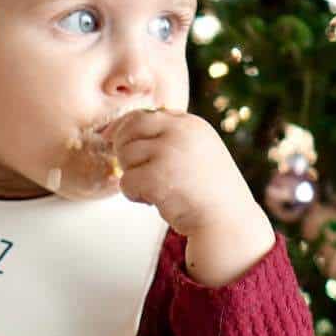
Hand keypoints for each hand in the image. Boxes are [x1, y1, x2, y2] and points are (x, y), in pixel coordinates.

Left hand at [103, 108, 274, 284]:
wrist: (226, 220)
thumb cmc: (206, 191)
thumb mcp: (194, 151)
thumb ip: (167, 137)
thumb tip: (116, 130)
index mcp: (189, 123)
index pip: (142, 115)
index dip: (122, 128)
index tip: (109, 139)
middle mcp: (179, 131)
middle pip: (128, 129)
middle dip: (122, 149)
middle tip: (135, 171)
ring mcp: (168, 152)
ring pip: (124, 156)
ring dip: (132, 176)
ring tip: (155, 189)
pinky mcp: (157, 177)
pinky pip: (126, 181)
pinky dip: (134, 195)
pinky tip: (153, 202)